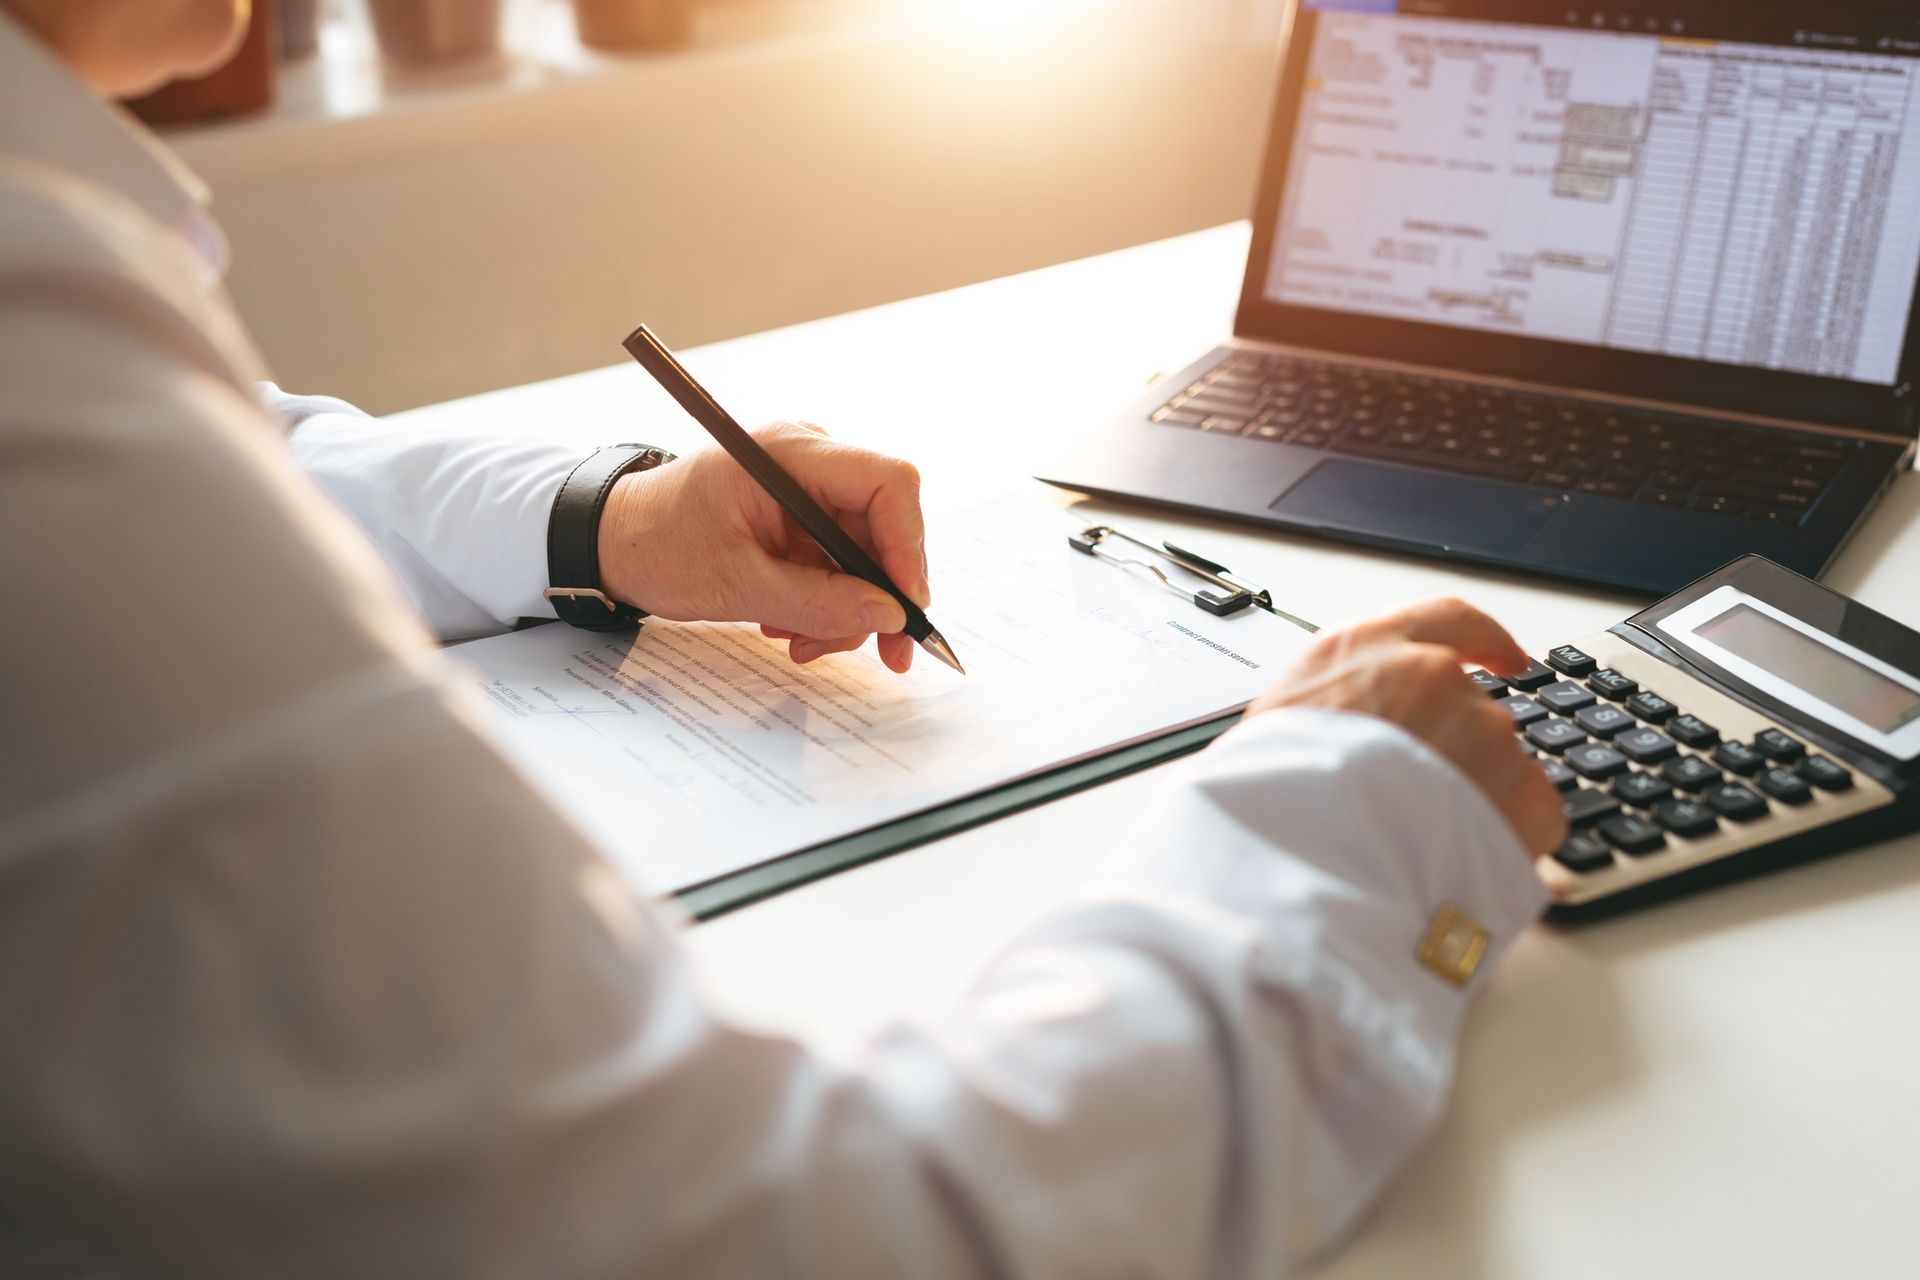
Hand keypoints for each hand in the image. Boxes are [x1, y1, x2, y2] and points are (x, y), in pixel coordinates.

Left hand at [595, 422, 930, 672]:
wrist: (614, 541)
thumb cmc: (657, 545)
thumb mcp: (737, 584)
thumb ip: (816, 603)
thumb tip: (887, 617)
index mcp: (791, 452)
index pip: (888, 482)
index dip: (908, 545)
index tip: (906, 607)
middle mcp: (809, 459)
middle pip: (885, 525)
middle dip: (879, 594)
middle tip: (883, 653)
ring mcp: (808, 488)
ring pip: (866, 553)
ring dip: (847, 608)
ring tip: (802, 642)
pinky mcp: (803, 516)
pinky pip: (840, 561)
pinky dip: (827, 601)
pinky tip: (791, 623)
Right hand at [1247, 597, 1567, 856]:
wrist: (1303, 869)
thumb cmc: (1271, 803)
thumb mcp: (1276, 724)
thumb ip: (1334, 703)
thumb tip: (1346, 724)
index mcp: (1366, 648)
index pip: (1447, 618)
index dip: (1487, 640)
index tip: (1508, 658)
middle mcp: (1433, 674)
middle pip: (1471, 706)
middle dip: (1459, 752)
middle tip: (1424, 800)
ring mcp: (1483, 728)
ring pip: (1498, 761)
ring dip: (1475, 794)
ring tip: (1423, 840)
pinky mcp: (1521, 787)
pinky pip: (1530, 810)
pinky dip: (1505, 834)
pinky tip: (1456, 858)